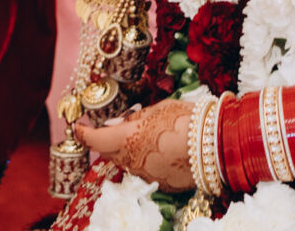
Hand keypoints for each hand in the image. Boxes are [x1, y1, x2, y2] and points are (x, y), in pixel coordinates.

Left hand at [77, 99, 194, 191]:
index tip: (78, 126)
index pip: (93, 140)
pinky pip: (144, 172)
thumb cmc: (185, 118)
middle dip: (104, 141)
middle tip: (109, 128)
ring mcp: (146, 176)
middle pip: (107, 153)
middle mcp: (132, 162)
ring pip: (125, 163)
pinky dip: (144, 160)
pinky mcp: (162, 184)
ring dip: (125, 151)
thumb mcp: (156, 109)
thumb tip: (115, 125)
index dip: (82, 132)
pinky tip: (158, 149)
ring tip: (141, 135)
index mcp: (127, 139)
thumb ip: (132, 119)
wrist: (216, 144)